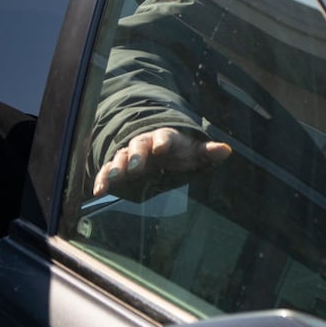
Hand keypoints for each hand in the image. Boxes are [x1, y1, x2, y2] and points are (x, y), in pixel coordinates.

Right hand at [93, 127, 231, 195]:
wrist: (159, 148)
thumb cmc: (179, 151)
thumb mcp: (195, 151)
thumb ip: (208, 151)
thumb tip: (226, 150)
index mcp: (164, 138)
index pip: (163, 136)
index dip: (162, 140)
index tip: (161, 147)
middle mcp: (145, 143)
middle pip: (138, 145)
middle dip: (136, 155)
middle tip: (135, 166)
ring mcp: (130, 154)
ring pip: (121, 157)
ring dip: (117, 167)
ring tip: (114, 177)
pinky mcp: (119, 167)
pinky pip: (108, 170)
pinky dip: (103, 179)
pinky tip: (99, 190)